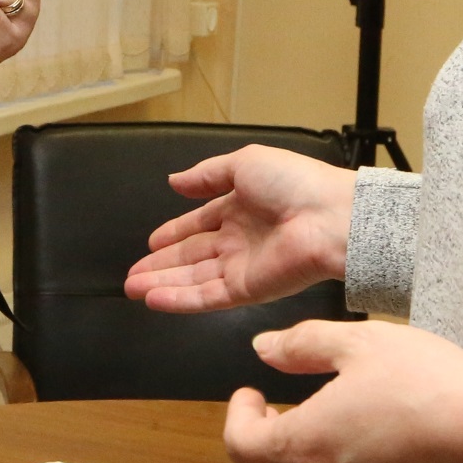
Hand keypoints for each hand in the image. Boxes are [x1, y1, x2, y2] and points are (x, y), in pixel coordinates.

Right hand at [123, 146, 353, 312]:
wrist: (331, 217)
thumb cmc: (297, 183)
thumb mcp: (245, 162)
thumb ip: (207, 175)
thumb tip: (175, 181)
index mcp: (243, 208)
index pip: (200, 224)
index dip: (175, 233)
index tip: (152, 242)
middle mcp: (241, 240)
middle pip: (191, 257)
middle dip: (160, 266)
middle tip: (132, 275)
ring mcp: (243, 267)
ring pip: (193, 280)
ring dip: (162, 284)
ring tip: (132, 288)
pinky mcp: (247, 290)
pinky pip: (207, 297)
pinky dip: (179, 300)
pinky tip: (153, 299)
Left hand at [226, 321, 462, 462]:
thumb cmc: (430, 385)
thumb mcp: (361, 343)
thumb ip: (302, 345)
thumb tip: (264, 350)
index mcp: (304, 445)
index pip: (240, 446)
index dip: (237, 417)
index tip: (253, 394)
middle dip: (264, 441)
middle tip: (282, 409)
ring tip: (316, 439)